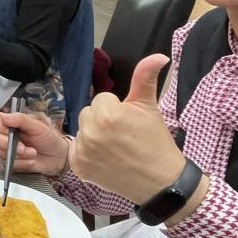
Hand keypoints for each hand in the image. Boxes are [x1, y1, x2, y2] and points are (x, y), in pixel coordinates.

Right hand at [0, 111, 69, 175]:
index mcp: (9, 122)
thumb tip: (4, 117)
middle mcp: (3, 135)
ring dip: (18, 155)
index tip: (9, 130)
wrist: (57, 157)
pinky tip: (31, 160)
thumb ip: (20, 119)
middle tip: (24, 146)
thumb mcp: (38, 125)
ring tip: (32, 153)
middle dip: (8, 144)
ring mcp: (4, 149)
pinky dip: (22, 163)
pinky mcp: (8, 162)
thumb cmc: (48, 138)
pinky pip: (8, 164)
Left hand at [70, 54, 185, 203]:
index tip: (129, 124)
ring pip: (82, 130)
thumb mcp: (150, 107)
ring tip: (115, 148)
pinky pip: (76, 149)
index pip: (101, 100)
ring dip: (94, 136)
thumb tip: (159, 56)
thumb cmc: (156, 142)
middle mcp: (91, 131)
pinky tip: (105, 159)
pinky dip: (87, 154)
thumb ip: (145, 78)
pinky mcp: (79, 167)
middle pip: (89, 114)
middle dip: (103, 121)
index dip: (117, 110)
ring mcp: (83, 151)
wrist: (161, 181)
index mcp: (107, 113)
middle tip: (122, 136)